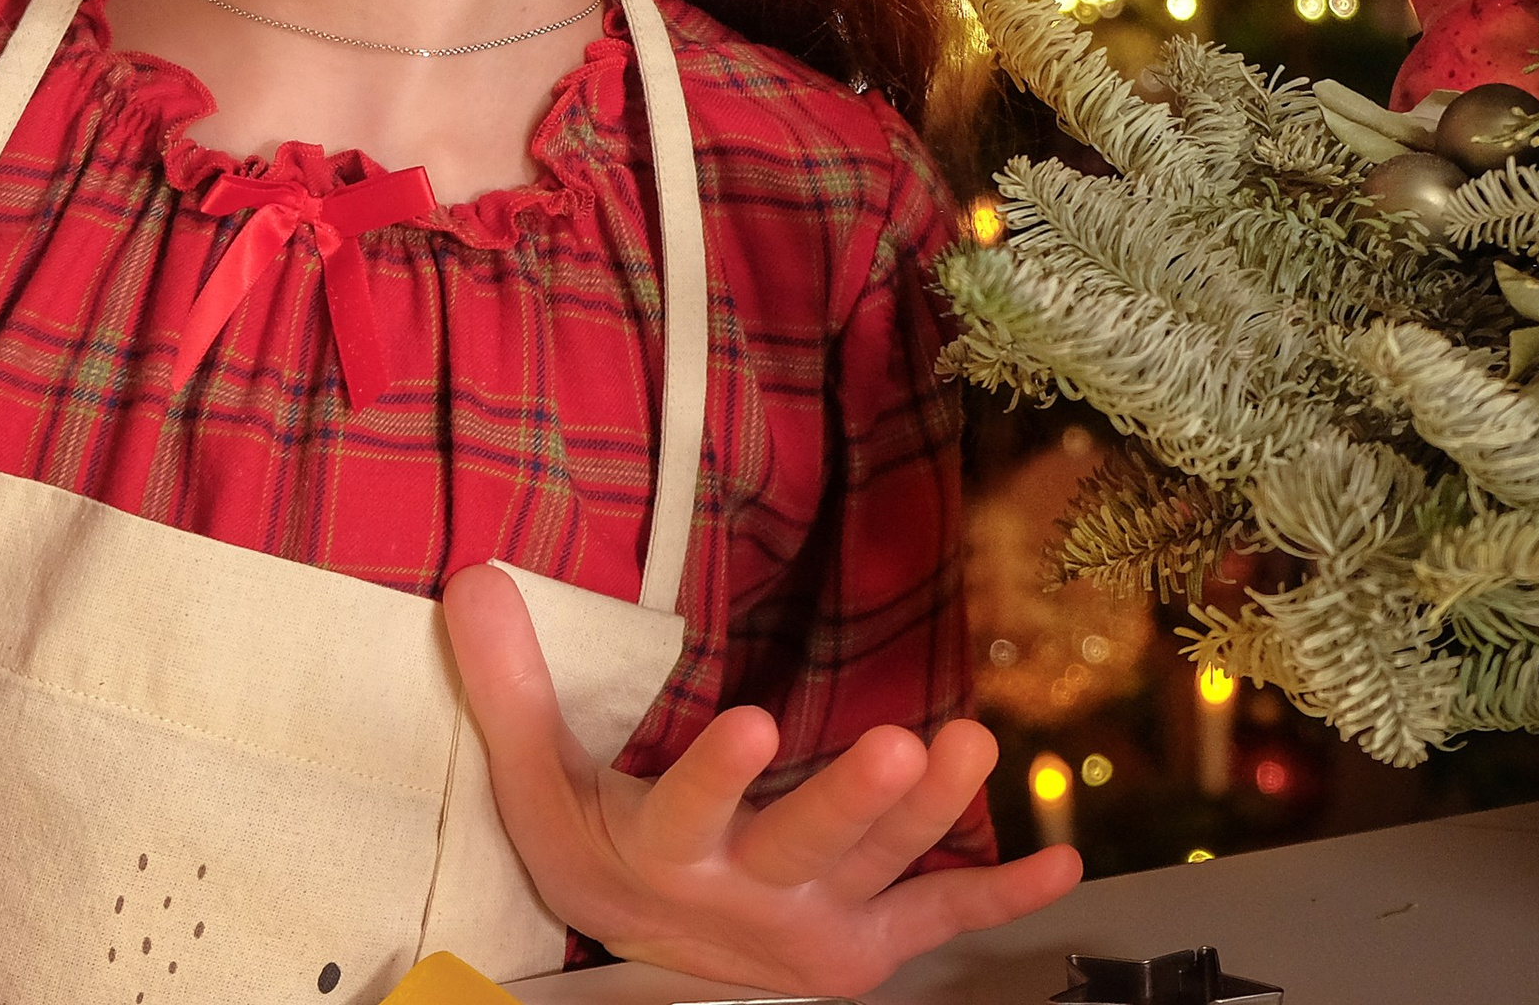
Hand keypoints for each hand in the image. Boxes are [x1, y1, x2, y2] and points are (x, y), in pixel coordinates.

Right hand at [443, 563, 1081, 993]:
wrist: (642, 964)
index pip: (687, 816)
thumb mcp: (536, 778)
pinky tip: (1064, 861)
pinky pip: (938, 918)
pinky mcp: (867, 939)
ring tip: (971, 741)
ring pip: (880, 871)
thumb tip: (475, 575)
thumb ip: (510, 683)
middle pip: (803, 849)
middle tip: (903, 740)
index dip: (719, 775)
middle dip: (854, 801)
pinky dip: (998, 895)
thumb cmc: (591, 847)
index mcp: (663, 858)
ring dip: (929, 814)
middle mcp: (744, 901)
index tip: (756, 718)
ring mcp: (813, 925)